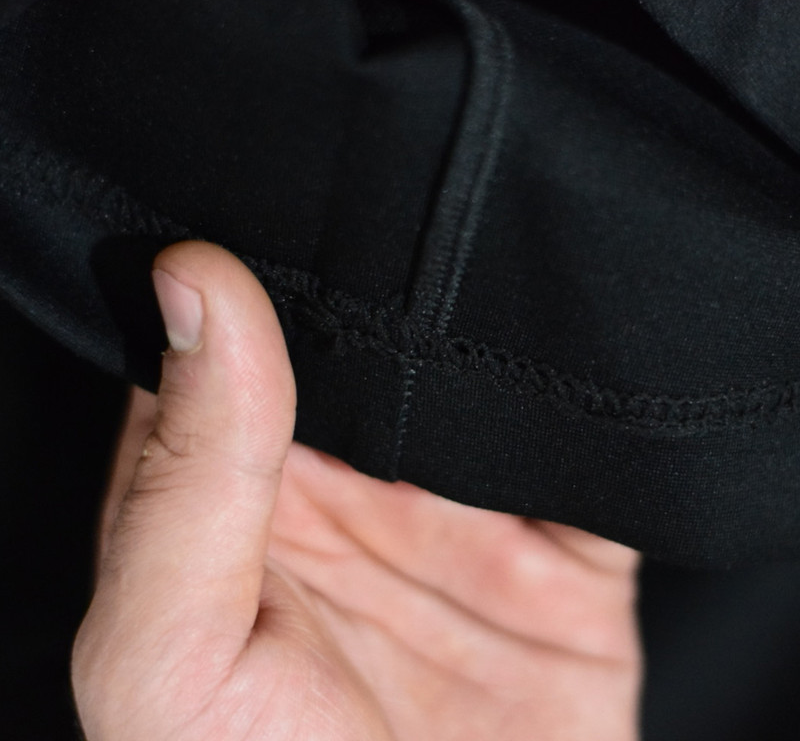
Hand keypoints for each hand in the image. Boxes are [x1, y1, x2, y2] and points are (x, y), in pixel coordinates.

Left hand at [72, 241, 640, 739]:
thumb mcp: (171, 653)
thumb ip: (182, 476)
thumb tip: (192, 291)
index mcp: (241, 494)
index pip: (228, 339)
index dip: (250, 271)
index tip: (280, 209)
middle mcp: (349, 484)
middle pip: (366, 339)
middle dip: (388, 282)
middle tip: (405, 203)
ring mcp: (459, 508)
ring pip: (479, 374)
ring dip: (495, 330)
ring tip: (497, 262)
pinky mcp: (561, 543)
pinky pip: (586, 444)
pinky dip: (593, 398)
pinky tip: (580, 353)